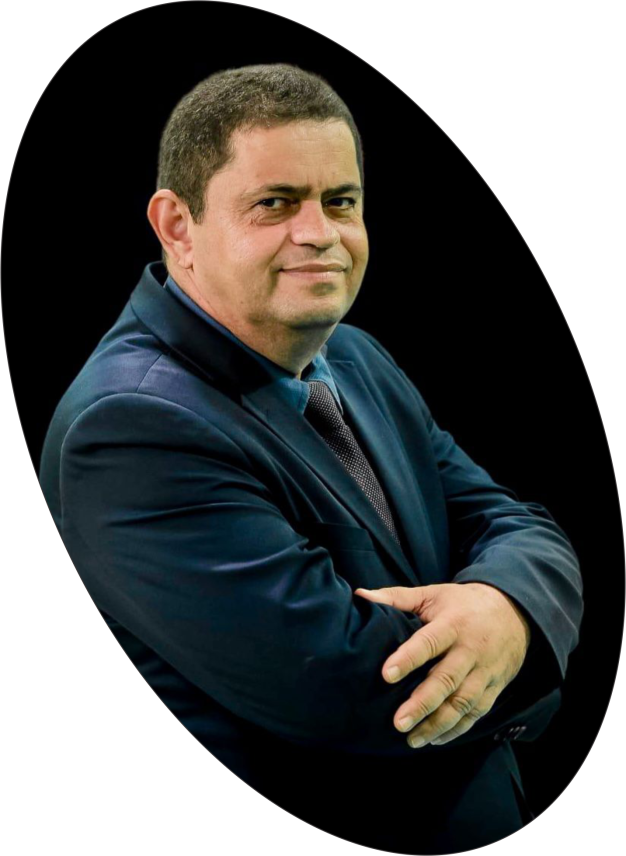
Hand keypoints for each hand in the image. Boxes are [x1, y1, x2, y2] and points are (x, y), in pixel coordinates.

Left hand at [354, 582, 530, 747]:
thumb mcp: (433, 594)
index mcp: (453, 624)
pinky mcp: (493, 689)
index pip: (429, 642)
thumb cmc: (462, 603)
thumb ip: (397, 597)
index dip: (408, 658)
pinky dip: (457, 729)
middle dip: (422, 703)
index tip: (387, 675)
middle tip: (398, 722)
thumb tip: (361, 596)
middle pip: (447, 679)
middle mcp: (470, 650)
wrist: (513, 613)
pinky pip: (476, 713)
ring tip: (412, 739)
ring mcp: (484, 672)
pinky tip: (436, 740)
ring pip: (462, 703)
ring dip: (438, 724)